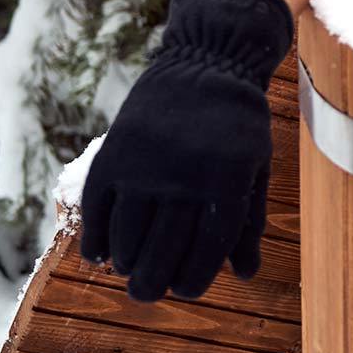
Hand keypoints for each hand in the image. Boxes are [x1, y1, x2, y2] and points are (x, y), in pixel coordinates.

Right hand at [78, 0, 293, 302]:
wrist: (207, 60)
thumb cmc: (237, 122)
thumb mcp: (255, 165)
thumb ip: (249, 221)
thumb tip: (246, 274)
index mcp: (228, 180)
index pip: (207, 250)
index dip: (194, 279)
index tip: (185, 288)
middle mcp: (185, 176)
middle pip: (163, 254)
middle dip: (154, 284)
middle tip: (149, 292)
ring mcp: (146, 165)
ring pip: (128, 240)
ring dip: (128, 265)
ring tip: (132, 271)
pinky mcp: (114, 155)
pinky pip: (98, 213)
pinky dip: (97, 241)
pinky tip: (104, 254)